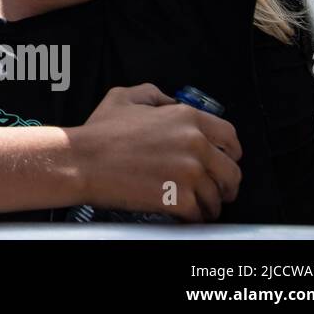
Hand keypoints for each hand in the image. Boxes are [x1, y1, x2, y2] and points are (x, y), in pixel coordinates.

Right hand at [73, 84, 241, 221]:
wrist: (82, 160)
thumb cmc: (99, 132)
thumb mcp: (124, 97)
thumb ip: (154, 95)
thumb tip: (169, 101)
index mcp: (186, 118)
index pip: (230, 138)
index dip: (230, 153)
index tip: (224, 161)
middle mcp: (195, 144)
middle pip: (231, 172)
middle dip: (225, 184)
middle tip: (215, 189)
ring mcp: (189, 173)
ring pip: (217, 197)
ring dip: (209, 204)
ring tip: (196, 205)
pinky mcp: (179, 198)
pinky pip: (200, 215)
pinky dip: (194, 218)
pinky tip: (183, 214)